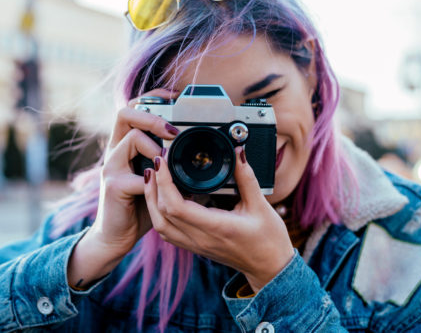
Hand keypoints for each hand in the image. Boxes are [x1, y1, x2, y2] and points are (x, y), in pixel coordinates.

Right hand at [67, 88, 178, 288]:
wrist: (117, 236)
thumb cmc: (140, 207)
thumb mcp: (160, 181)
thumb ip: (174, 167)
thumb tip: (207, 160)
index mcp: (127, 145)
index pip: (135, 107)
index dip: (154, 98)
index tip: (176, 97)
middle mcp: (116, 151)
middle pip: (125, 112)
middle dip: (152, 115)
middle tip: (174, 129)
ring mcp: (112, 167)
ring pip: (130, 136)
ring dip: (154, 143)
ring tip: (167, 158)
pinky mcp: (113, 186)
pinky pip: (135, 174)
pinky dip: (154, 179)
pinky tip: (163, 185)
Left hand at [143, 146, 293, 291]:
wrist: (269, 268)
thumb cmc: (268, 239)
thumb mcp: (261, 205)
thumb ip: (247, 177)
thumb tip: (238, 152)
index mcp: (216, 227)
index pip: (177, 206)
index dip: (164, 182)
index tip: (163, 161)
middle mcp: (200, 238)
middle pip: (161, 214)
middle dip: (154, 185)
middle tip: (157, 161)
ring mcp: (195, 245)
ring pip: (160, 224)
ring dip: (151, 199)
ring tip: (153, 176)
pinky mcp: (194, 246)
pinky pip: (167, 231)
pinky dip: (158, 212)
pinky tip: (162, 196)